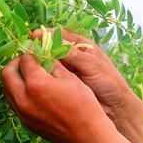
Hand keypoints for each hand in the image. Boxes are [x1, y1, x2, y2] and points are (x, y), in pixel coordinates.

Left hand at [0, 53, 130, 142]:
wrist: (87, 136)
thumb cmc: (83, 105)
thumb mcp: (71, 78)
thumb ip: (53, 64)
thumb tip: (44, 54)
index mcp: (36, 83)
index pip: (25, 60)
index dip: (32, 52)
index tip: (37, 50)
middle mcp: (23, 98)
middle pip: (6, 73)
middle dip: (15, 63)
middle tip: (27, 61)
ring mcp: (22, 112)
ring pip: (6, 89)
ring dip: (13, 79)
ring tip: (28, 76)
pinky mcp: (25, 122)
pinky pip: (13, 103)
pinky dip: (17, 93)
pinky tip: (32, 92)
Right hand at [30, 28, 142, 142]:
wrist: (116, 107)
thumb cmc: (109, 83)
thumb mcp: (93, 66)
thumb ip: (75, 55)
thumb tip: (54, 42)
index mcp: (82, 46)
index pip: (60, 35)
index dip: (46, 35)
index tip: (33, 36)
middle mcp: (72, 56)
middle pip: (51, 48)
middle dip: (39, 49)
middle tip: (26, 52)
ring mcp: (67, 70)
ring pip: (49, 63)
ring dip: (39, 63)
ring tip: (26, 64)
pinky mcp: (64, 84)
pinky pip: (51, 77)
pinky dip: (43, 76)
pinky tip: (33, 78)